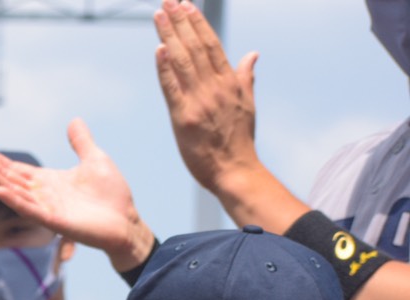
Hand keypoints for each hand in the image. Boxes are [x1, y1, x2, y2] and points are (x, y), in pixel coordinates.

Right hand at [0, 119, 155, 271]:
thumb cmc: (111, 195)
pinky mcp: (54, 221)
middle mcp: (41, 194)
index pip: (13, 168)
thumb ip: (80, 142)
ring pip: (13, 191)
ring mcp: (45, 208)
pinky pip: (30, 210)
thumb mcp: (94, 159)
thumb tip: (74, 121)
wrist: (126, 221)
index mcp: (46, 180)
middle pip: (7, 177)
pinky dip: (13, 200)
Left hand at [153, 0, 259, 200]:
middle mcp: (215, 87)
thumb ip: (246, 77)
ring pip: (183, 62)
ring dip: (170, 36)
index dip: (197, 23)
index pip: (211, 45)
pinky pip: (173, 89)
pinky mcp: (185, 118)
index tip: (186, 4)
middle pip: (195, 47)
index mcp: (229, 82)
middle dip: (180, 22)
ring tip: (158, 15)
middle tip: (167, 0)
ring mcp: (200, 102)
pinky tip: (158, 50)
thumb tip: (252, 54)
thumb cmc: (239, 141)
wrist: (236, 171)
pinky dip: (165, 69)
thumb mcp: (247, 104)